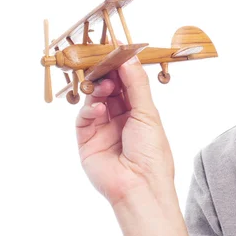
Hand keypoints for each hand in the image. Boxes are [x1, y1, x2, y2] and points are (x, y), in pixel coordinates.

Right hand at [75, 56, 174, 207]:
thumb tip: (129, 57)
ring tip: (105, 87)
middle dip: (107, 74)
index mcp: (138, 112)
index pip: (127, 83)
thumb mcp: (147, 114)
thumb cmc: (151, 153)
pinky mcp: (87, 141)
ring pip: (94, 100)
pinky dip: (89, 109)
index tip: (116, 49)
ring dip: (98, 89)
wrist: (139, 187)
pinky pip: (83, 119)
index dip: (121, 67)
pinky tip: (97, 108)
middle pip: (109, 88)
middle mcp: (119, 118)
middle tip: (104, 61)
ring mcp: (102, 129)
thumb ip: (136, 84)